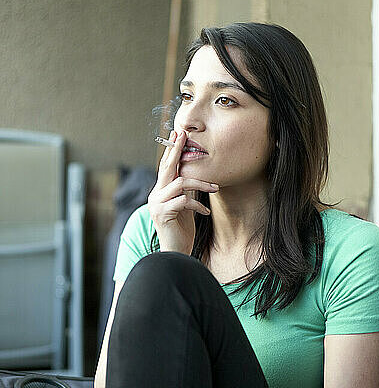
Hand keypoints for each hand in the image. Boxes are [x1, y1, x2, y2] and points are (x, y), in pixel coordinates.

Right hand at [148, 129, 218, 254]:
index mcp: (160, 192)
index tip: (177, 134)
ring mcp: (156, 204)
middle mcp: (155, 195)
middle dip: (176, 150)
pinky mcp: (163, 214)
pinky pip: (184, 201)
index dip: (172, 150)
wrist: (176, 253)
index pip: (165, 167)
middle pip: (167, 168)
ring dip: (200, 184)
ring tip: (215, 188)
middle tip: (183, 135)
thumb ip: (184, 191)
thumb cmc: (181, 230)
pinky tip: (206, 211)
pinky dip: (197, 204)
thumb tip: (194, 175)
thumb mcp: (184, 206)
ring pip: (180, 183)